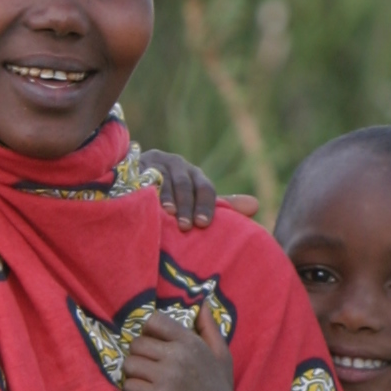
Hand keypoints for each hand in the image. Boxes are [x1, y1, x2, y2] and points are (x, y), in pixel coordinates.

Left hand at [120, 300, 247, 390]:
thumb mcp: (222, 356)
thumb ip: (209, 328)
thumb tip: (202, 304)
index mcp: (190, 342)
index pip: (153, 322)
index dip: (148, 335)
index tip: (154, 350)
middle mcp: (177, 355)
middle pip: (136, 345)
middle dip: (139, 358)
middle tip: (150, 372)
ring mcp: (166, 376)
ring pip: (129, 365)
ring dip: (134, 376)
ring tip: (147, 386)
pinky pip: (129, 386)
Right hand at [137, 150, 257, 230]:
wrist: (135, 178)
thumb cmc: (173, 194)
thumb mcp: (196, 199)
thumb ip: (221, 205)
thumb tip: (255, 205)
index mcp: (195, 175)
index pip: (205, 188)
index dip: (206, 205)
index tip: (204, 224)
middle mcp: (177, 165)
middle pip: (185, 183)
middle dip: (186, 205)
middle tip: (185, 226)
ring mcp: (156, 163)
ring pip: (164, 179)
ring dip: (167, 197)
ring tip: (167, 214)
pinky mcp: (136, 165)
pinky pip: (142, 177)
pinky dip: (146, 190)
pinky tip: (147, 202)